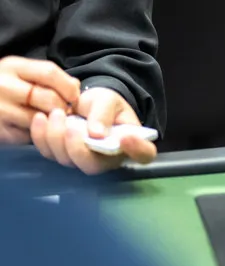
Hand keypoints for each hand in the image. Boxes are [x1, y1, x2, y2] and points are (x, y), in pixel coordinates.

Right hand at [0, 56, 80, 143]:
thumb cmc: (2, 85)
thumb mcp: (19, 71)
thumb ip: (45, 75)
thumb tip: (75, 87)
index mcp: (12, 67)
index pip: (49, 72)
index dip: (68, 86)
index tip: (74, 95)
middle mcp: (3, 87)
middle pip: (48, 98)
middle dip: (63, 106)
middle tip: (66, 112)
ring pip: (39, 118)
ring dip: (51, 122)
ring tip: (51, 120)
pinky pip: (26, 135)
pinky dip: (35, 133)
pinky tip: (33, 128)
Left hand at [30, 87, 156, 173]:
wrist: (85, 104)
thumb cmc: (105, 103)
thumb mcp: (109, 100)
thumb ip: (104, 114)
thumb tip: (97, 134)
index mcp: (131, 144)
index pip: (144, 154)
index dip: (138, 149)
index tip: (126, 137)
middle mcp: (108, 159)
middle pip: (93, 165)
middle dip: (77, 147)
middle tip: (70, 124)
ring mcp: (83, 160)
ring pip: (67, 160)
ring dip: (56, 138)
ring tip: (56, 113)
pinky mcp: (62, 156)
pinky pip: (49, 153)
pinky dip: (41, 137)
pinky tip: (41, 119)